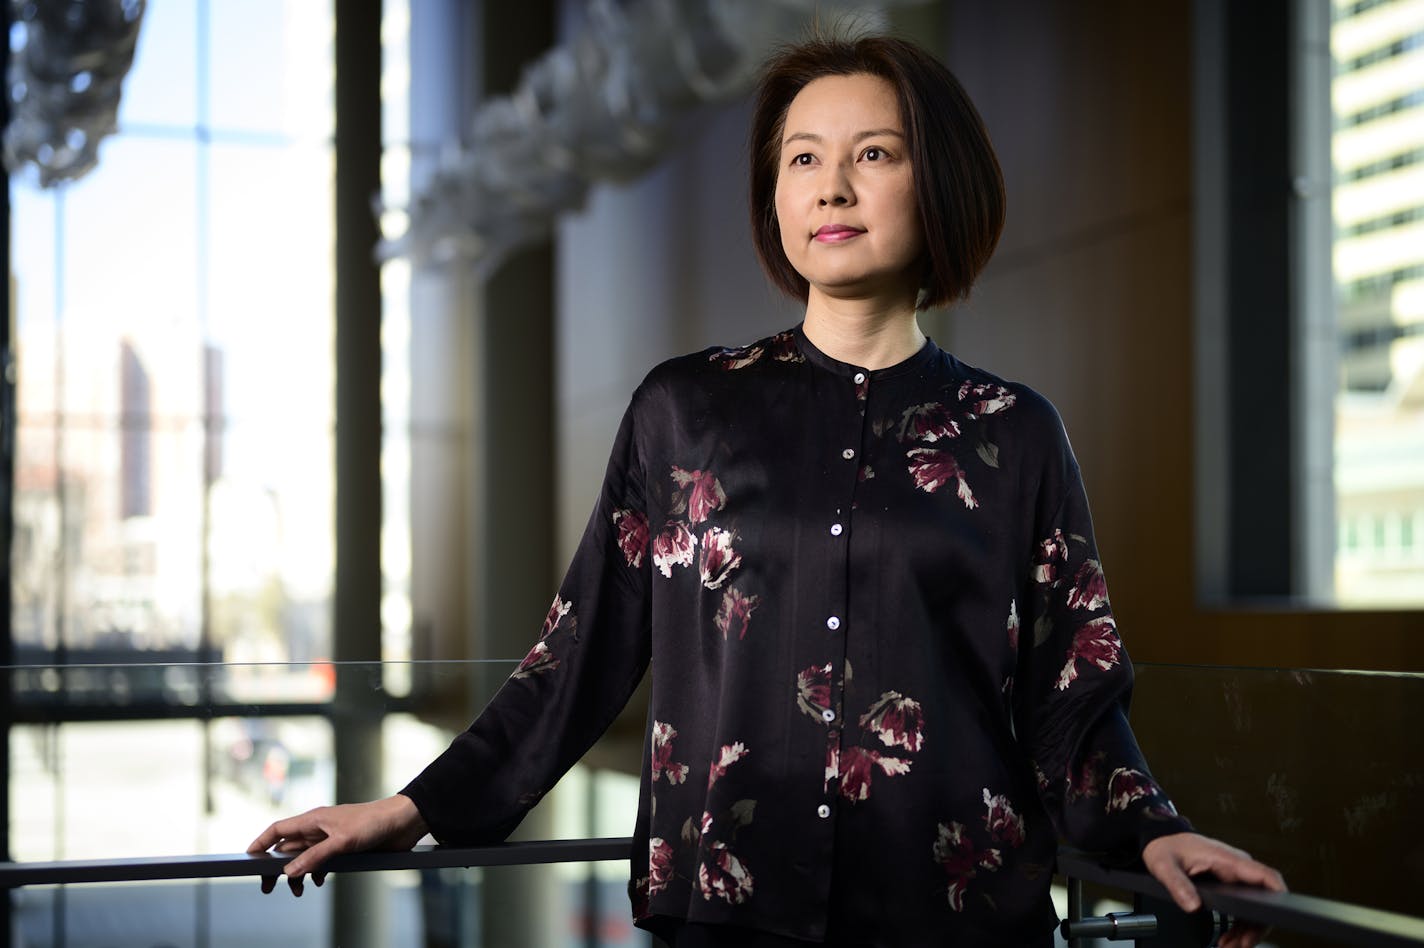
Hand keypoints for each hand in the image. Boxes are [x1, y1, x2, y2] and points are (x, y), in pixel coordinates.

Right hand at [247, 794, 428, 895]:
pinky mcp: (343, 848)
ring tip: (298, 891)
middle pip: (288, 848)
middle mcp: (319, 828)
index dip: (261, 843)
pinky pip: (321, 862)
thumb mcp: (342, 841)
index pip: (278, 830)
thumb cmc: (374, 822)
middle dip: (276, 867)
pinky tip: (320, 882)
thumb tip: (289, 872)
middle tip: (268, 888)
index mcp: (314, 819)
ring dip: (298, 874)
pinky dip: (316, 873)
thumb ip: (315, 857)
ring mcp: (330, 838)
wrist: (403, 822)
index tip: (247, 858)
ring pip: (304, 857)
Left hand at [1142, 832, 1286, 947]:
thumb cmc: (1166, 847)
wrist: (1161, 839)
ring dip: (1245, 932)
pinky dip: (1237, 927)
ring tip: (1229, 947)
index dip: (1279, 896)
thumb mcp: (1165, 865)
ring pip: (1253, 909)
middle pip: (1264, 901)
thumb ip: (1178, 885)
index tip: (1276, 918)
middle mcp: (1236, 868)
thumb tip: (1193, 906)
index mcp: (1227, 859)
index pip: (1265, 876)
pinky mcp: (1229, 886)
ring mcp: (1234, 877)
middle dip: (1255, 928)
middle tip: (1240, 946)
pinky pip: (1242, 909)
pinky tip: (1227, 939)